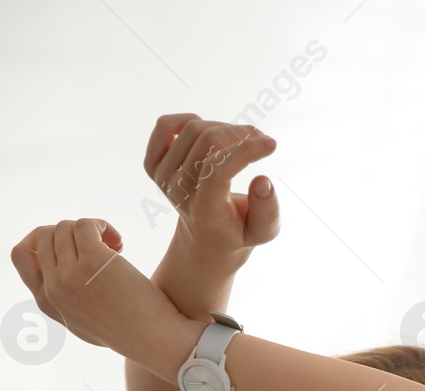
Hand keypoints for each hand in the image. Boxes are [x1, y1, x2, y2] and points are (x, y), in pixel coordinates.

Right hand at [10, 219, 192, 371]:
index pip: (21, 255)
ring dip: (89, 229)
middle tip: (98, 247)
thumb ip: (64, 301)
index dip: (42, 241)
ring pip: (64, 227)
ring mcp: (70, 274)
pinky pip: (85, 225)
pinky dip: (101, 226)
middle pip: (45, 235)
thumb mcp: (82, 322)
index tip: (70, 246)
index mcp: (46, 302)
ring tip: (113, 247)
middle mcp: (53, 287)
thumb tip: (57, 270)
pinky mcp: (93, 261)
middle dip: (71, 233)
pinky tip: (119, 244)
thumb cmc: (127, 331)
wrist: (153, 339)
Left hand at [146, 114, 279, 262]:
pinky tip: (209, 132)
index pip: (217, 169)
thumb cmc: (239, 230)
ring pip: (193, 129)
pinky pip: (165, 125)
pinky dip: (188, 120)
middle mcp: (177, 192)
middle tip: (260, 141)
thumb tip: (263, 180)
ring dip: (223, 127)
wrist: (206, 237)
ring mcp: (162, 176)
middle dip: (241, 135)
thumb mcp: (262, 232)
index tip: (271, 143)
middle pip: (207, 141)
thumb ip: (267, 213)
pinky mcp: (152, 163)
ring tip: (240, 140)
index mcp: (204, 210)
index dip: (245, 151)